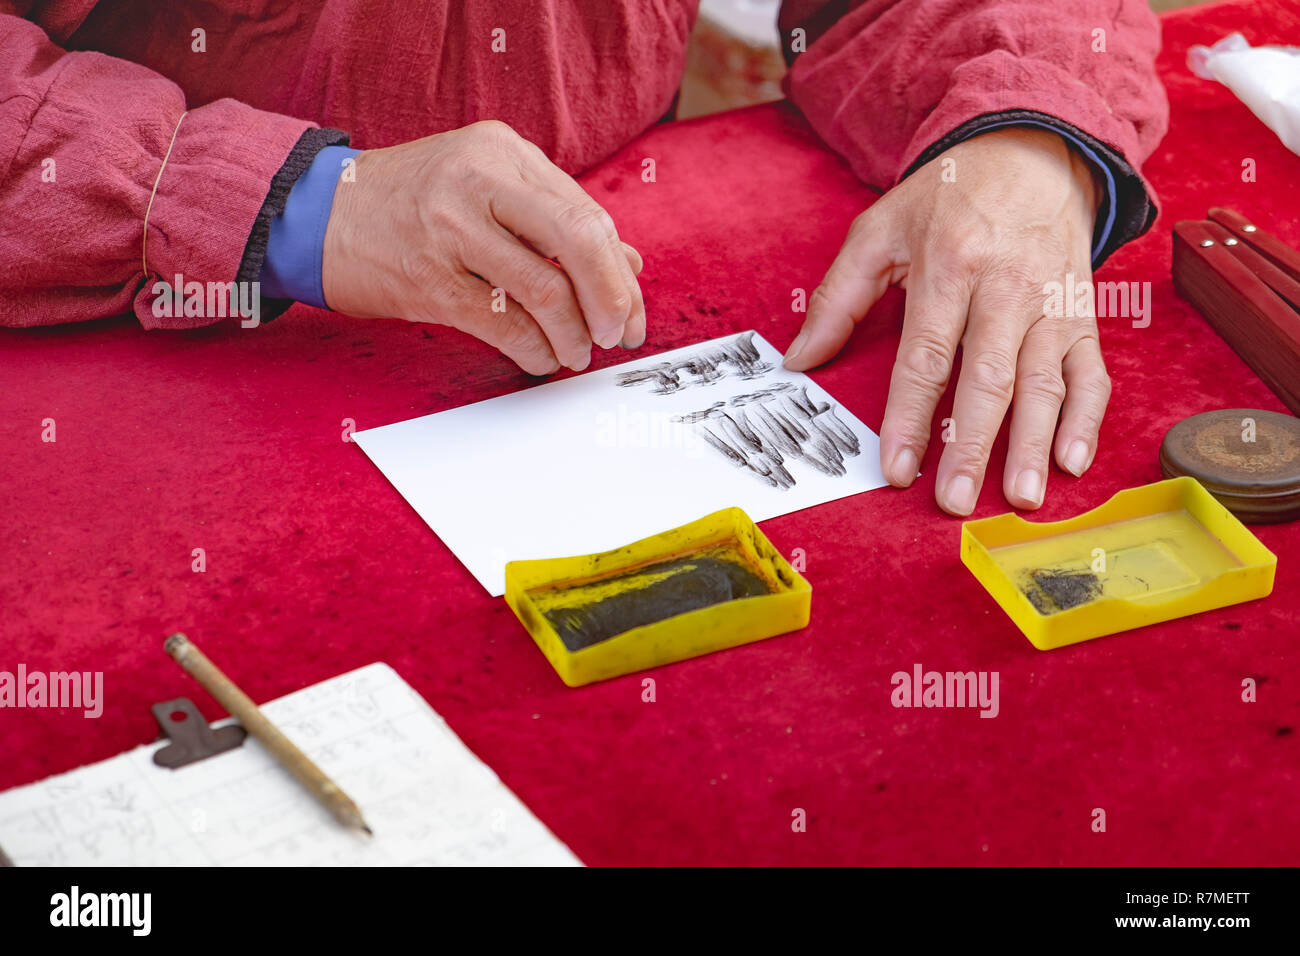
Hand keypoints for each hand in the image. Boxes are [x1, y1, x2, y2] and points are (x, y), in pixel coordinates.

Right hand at [322, 120, 644, 374]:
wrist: (319, 214)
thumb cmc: (412, 203)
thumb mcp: (487, 188)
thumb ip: (555, 219)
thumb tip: (629, 264)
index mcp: (503, 152)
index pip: (586, 214)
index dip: (619, 272)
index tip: (629, 312)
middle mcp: (480, 179)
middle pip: (579, 240)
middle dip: (610, 300)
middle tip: (615, 336)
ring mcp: (451, 227)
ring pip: (545, 290)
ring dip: (571, 336)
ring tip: (574, 353)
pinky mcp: (427, 278)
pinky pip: (504, 324)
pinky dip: (533, 350)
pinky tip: (538, 359)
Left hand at [783, 127, 1107, 515]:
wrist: (1035, 148)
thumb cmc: (949, 195)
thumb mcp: (880, 230)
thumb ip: (837, 298)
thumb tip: (799, 360)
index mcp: (949, 267)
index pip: (926, 357)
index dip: (911, 416)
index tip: (898, 468)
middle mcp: (1005, 289)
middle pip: (988, 379)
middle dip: (972, 445)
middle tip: (955, 501)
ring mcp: (1050, 304)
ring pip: (1044, 382)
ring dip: (1033, 443)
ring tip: (1021, 496)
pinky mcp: (1082, 314)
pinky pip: (1091, 372)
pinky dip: (1086, 418)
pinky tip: (1071, 461)